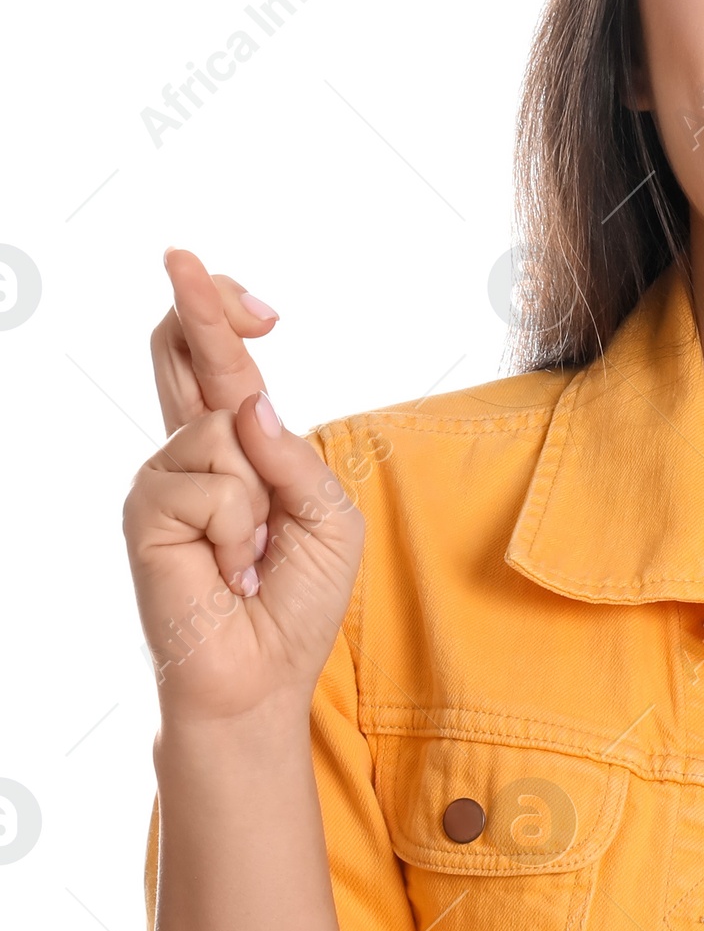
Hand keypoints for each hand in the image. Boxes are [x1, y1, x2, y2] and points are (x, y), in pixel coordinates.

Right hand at [123, 250, 363, 721]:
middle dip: (197, 304)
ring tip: (250, 552)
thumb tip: (245, 401)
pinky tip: (227, 568)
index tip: (248, 298)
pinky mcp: (148, 511)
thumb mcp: (329, 518)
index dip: (222, 316)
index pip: (219, 365)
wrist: (261, 675)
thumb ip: (296, 457)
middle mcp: (192, 454)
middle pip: (181, 353)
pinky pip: (213, 482)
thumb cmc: (296, 600)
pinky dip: (238, 527)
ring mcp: (165, 480)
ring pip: (220, 427)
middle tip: (180, 255)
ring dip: (257, 496)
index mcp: (238, 450)